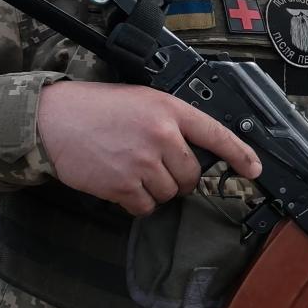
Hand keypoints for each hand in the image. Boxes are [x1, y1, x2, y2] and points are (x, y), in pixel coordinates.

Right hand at [35, 80, 261, 214]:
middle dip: (178, 177)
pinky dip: (137, 202)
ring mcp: (143, 162)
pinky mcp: (124, 185)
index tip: (254, 170)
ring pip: (169, 193)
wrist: (53, 119)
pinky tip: (120, 183)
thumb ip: (171, 121)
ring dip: (155, 189)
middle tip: (154, 165)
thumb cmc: (96, 109)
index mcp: (169, 110)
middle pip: (192, 175)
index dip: (240, 155)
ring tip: (130, 168)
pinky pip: (146, 207)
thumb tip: (196, 150)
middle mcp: (161, 136)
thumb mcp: (142, 100)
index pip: (216, 134)